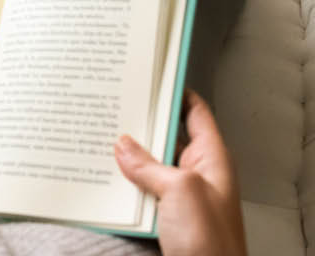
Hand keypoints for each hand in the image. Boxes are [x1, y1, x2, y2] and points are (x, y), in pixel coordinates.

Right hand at [114, 90, 246, 255]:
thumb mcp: (181, 190)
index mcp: (212, 159)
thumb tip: (125, 145)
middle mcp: (197, 175)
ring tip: (102, 141)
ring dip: (129, 159)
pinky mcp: (165, 220)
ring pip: (150, 168)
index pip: (195, 112)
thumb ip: (150, 165)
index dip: (175, 92)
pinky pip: (142, 194)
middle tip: (116, 107)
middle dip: (142, 126)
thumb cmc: (212, 244)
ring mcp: (181, 198)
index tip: (151, 76)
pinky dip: (124, 187)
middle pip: (167, 138)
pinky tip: (106, 181)